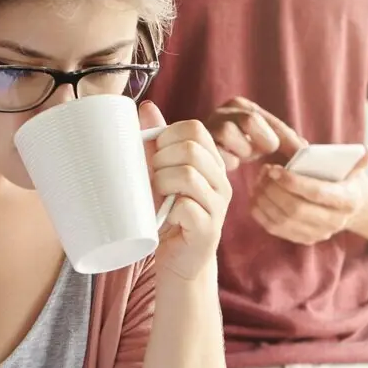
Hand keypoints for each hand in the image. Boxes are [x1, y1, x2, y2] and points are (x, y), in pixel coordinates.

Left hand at [141, 101, 230, 281]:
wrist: (177, 260)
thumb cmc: (167, 214)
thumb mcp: (160, 174)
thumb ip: (156, 142)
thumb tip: (145, 106)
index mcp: (212, 162)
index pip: (195, 129)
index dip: (167, 136)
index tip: (154, 155)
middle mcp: (221, 181)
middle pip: (190, 149)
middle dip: (161, 160)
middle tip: (152, 178)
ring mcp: (218, 205)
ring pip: (187, 175)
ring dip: (161, 183)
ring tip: (157, 196)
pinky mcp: (208, 229)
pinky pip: (186, 207)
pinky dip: (168, 210)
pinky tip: (165, 217)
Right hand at [204, 97, 304, 170]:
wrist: (205, 162)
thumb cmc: (239, 151)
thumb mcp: (264, 142)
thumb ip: (285, 141)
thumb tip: (307, 150)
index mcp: (240, 105)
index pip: (271, 120)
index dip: (288, 139)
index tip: (301, 155)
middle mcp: (222, 111)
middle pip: (249, 119)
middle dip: (262, 140)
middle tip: (263, 153)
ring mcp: (207, 126)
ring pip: (228, 132)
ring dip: (242, 150)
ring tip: (242, 157)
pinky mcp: (197, 144)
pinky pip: (216, 152)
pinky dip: (228, 162)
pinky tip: (229, 165)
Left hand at [251, 148, 367, 244]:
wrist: (351, 206)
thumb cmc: (346, 180)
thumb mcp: (353, 168)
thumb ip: (356, 159)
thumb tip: (366, 151)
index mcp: (347, 201)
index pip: (317, 193)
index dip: (293, 182)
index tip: (275, 169)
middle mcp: (334, 222)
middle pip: (296, 209)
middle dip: (274, 190)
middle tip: (264, 172)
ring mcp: (318, 234)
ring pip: (282, 220)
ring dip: (265, 200)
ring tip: (259, 181)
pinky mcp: (303, 239)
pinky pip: (275, 229)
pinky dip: (261, 212)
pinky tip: (257, 196)